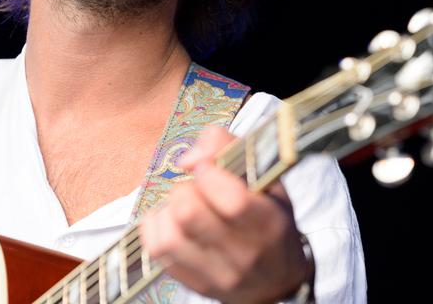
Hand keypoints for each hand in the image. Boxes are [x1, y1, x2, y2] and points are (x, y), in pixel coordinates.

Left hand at [139, 126, 311, 302]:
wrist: (276, 280)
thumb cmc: (270, 217)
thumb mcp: (265, 176)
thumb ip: (228, 148)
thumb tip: (187, 159)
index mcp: (269, 223)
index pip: (233, 201)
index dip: (210, 174)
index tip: (207, 167)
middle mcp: (244, 255)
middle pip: (191, 214)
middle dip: (185, 188)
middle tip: (194, 185)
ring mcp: (217, 276)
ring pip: (169, 236)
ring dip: (168, 209)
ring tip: (182, 203)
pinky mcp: (193, 285)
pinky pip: (157, 251)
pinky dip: (156, 226)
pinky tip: (171, 218)